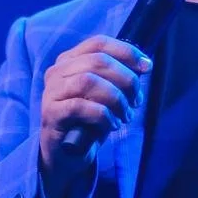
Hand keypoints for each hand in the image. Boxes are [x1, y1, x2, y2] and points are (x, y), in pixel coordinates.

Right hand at [39, 35, 150, 197]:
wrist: (66, 154)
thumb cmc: (89, 121)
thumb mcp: (106, 95)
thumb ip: (120, 78)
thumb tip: (145, 65)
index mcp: (70, 60)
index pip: (99, 43)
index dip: (126, 51)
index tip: (147, 67)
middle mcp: (57, 71)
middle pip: (97, 61)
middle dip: (125, 79)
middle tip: (136, 100)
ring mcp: (51, 92)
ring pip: (88, 81)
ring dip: (115, 98)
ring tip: (126, 115)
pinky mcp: (51, 114)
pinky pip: (80, 106)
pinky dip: (103, 115)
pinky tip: (113, 125)